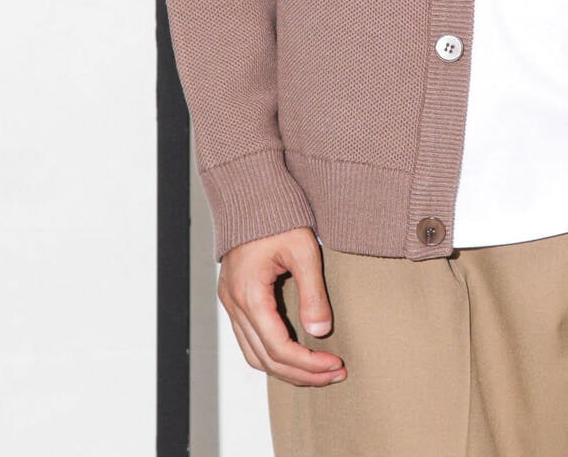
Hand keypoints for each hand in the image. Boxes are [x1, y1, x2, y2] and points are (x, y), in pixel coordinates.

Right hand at [217, 225, 347, 386]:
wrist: (251, 193)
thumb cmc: (278, 215)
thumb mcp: (303, 249)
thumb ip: (312, 292)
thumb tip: (321, 333)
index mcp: (249, 293)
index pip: (278, 347)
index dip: (308, 363)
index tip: (336, 364)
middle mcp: (234, 303)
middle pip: (266, 358)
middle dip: (302, 373)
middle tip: (335, 374)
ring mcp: (231, 302)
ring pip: (254, 354)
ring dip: (286, 369)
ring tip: (320, 371)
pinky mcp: (234, 298)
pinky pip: (250, 340)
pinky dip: (272, 354)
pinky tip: (297, 353)